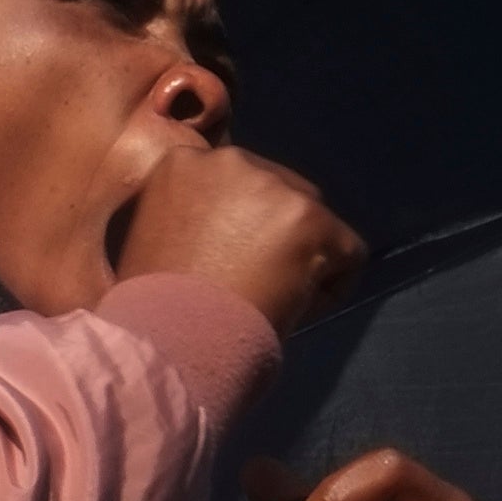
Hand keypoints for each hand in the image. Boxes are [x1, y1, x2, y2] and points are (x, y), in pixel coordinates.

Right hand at [115, 146, 364, 331]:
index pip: (238, 182)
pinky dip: (331, 289)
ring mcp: (274, 187)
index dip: (240, 226)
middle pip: (283, 192)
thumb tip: (229, 233)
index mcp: (185, 162)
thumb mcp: (157, 240)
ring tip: (268, 302)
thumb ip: (191, 219)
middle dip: (276, 236)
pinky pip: (349, 253)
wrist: (167, 339)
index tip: (230, 262)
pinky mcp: (311, 219)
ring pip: (317, 222)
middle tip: (254, 284)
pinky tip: (293, 312)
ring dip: (302, 261)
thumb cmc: (152, 307)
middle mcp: (230, 161)